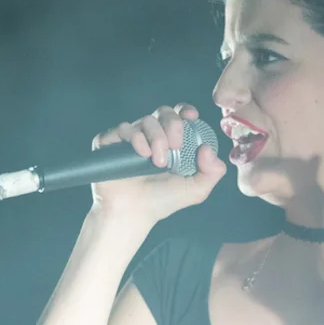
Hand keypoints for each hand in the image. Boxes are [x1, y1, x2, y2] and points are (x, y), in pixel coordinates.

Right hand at [90, 103, 226, 226]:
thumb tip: (207, 149)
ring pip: (146, 120)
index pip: (179, 114)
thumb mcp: (196, 189)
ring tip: (158, 162)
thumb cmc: (162, 201)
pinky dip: (135, 137)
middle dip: (173, 125)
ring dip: (157, 137)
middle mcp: (150, 135)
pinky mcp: (110, 143)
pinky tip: (142, 154)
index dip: (185, 110)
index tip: (191, 117)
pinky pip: (123, 128)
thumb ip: (213, 173)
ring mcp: (130, 138)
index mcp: (171, 140)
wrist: (133, 214)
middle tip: (176, 146)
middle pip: (164, 112)